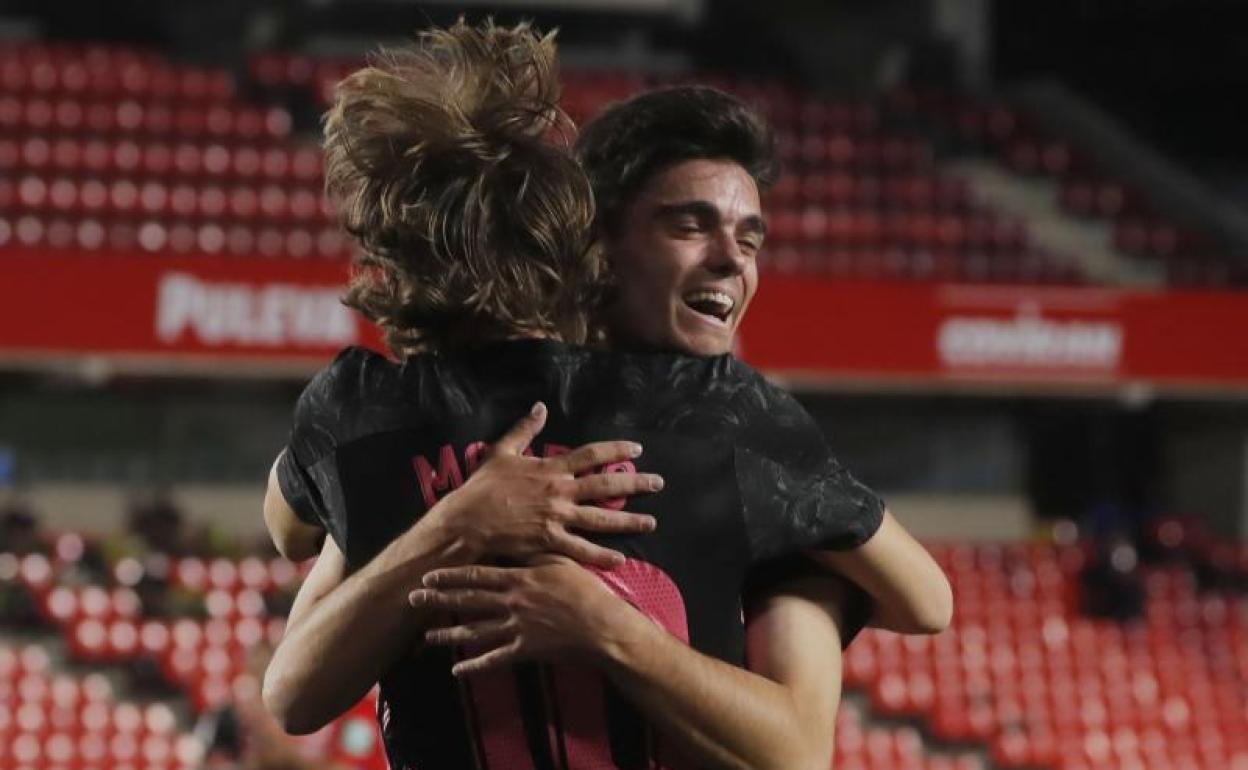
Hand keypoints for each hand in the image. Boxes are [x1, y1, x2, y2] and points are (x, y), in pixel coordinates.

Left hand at [409, 557, 636, 675]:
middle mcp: (512, 602)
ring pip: (475, 631)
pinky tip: (457, 670)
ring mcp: (516, 628)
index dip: (451, 575)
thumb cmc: (586, 591)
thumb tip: (519, 538)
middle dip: (438, 600)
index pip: (478, 575)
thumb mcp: (562, 562)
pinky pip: (495, 659)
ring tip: (427, 636)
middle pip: (469, 600)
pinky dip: (475, 666)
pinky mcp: (525, 651)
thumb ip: (537, 552)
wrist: (603, 627)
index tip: (428, 575)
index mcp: (520, 579)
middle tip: (413, 600)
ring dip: (448, 634)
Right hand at [426, 403, 662, 568]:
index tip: (638, 450)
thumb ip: (523, 430)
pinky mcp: (549, 541)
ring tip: (651, 523)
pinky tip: (620, 559)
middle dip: (636, 484)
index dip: (616, 451)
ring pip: (600, 519)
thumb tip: (540, 406)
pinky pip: (581, 550)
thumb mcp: (501, 451)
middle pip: (606, 486)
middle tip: (659, 484)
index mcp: (550, 469)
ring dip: (628, 522)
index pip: (591, 455)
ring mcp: (557, 518)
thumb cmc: (481, 487)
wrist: (466, 520)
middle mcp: (560, 492)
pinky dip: (601, 556)